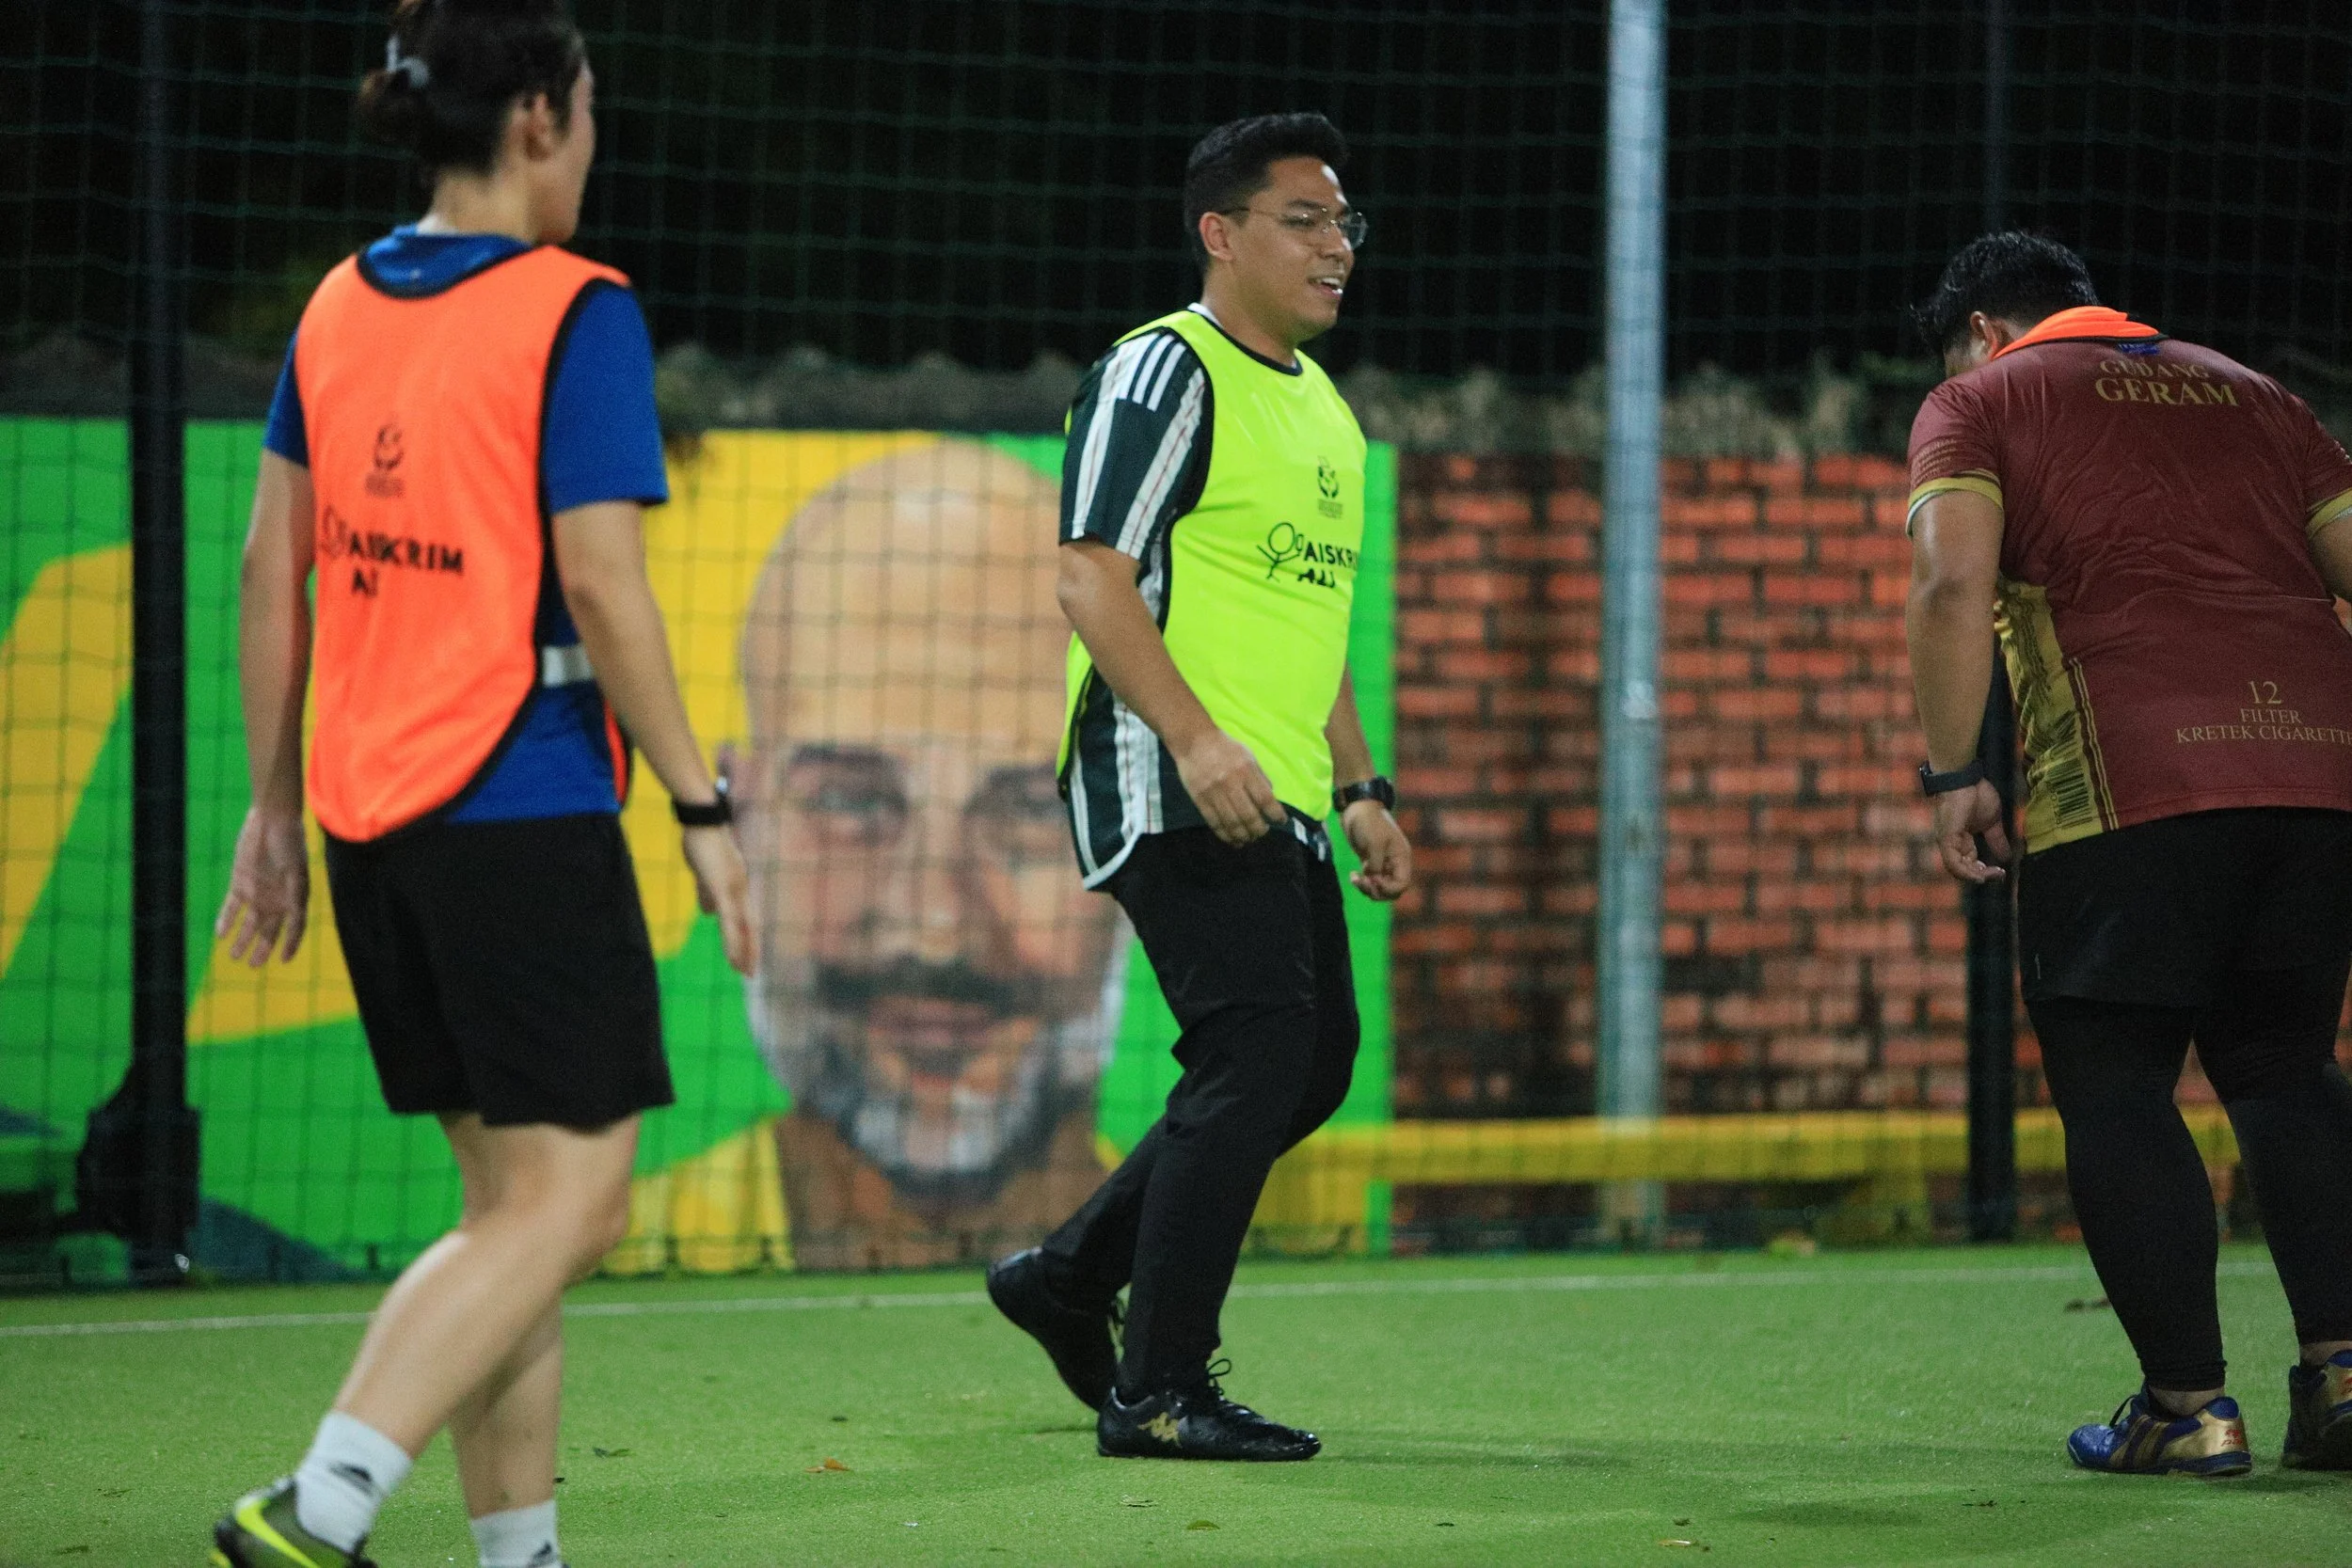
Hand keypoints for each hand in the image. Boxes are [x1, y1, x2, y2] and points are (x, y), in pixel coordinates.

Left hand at [215, 806, 309, 966]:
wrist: (272, 820)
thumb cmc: (289, 842)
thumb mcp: (295, 871)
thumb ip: (295, 895)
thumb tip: (298, 919)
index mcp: (295, 898)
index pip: (295, 928)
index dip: (291, 944)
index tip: (283, 960)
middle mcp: (277, 899)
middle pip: (270, 930)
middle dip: (262, 948)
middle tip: (252, 965)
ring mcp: (258, 892)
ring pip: (250, 922)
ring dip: (242, 939)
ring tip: (234, 956)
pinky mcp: (241, 883)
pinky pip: (232, 907)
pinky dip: (227, 920)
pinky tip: (220, 934)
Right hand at [682, 823, 753, 975]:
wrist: (701, 818)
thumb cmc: (701, 841)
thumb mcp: (704, 872)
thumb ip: (706, 893)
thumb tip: (707, 913)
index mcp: (737, 886)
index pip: (747, 917)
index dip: (748, 938)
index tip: (749, 957)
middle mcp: (741, 888)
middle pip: (750, 926)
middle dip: (750, 950)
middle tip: (750, 973)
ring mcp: (734, 888)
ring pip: (742, 926)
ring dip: (743, 950)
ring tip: (744, 970)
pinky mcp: (723, 886)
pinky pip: (729, 918)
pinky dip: (733, 938)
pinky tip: (733, 952)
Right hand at [1176, 730, 1287, 845]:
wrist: (1193, 741)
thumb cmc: (1225, 747)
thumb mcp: (1248, 756)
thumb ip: (1260, 777)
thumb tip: (1270, 799)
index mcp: (1246, 771)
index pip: (1265, 799)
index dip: (1275, 814)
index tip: (1280, 821)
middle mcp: (1231, 783)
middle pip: (1248, 815)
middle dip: (1259, 829)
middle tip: (1262, 832)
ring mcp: (1214, 793)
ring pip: (1231, 823)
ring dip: (1243, 836)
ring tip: (1248, 839)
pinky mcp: (1200, 799)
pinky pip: (1214, 822)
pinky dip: (1225, 835)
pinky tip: (1232, 840)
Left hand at [1342, 799, 1412, 900]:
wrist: (1356, 807)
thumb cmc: (1368, 823)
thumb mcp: (1374, 843)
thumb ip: (1376, 865)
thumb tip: (1373, 878)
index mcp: (1401, 858)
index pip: (1402, 884)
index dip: (1389, 888)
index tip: (1374, 880)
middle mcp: (1394, 863)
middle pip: (1392, 890)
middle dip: (1377, 891)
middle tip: (1363, 882)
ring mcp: (1382, 863)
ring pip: (1379, 887)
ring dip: (1367, 888)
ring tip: (1355, 879)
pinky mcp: (1370, 862)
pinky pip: (1370, 880)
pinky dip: (1362, 882)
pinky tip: (1353, 875)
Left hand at [1932, 778, 2011, 883]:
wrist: (1966, 778)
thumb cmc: (1976, 794)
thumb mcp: (1992, 822)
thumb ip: (1997, 839)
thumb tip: (2007, 856)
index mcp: (1961, 840)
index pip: (1969, 863)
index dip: (1984, 871)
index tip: (2001, 872)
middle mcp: (1951, 843)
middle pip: (1963, 869)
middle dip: (1982, 875)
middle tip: (1999, 874)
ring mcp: (1947, 841)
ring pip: (1957, 870)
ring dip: (1976, 876)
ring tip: (1993, 874)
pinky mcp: (1947, 838)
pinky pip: (1953, 862)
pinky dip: (1965, 872)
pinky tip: (1979, 876)